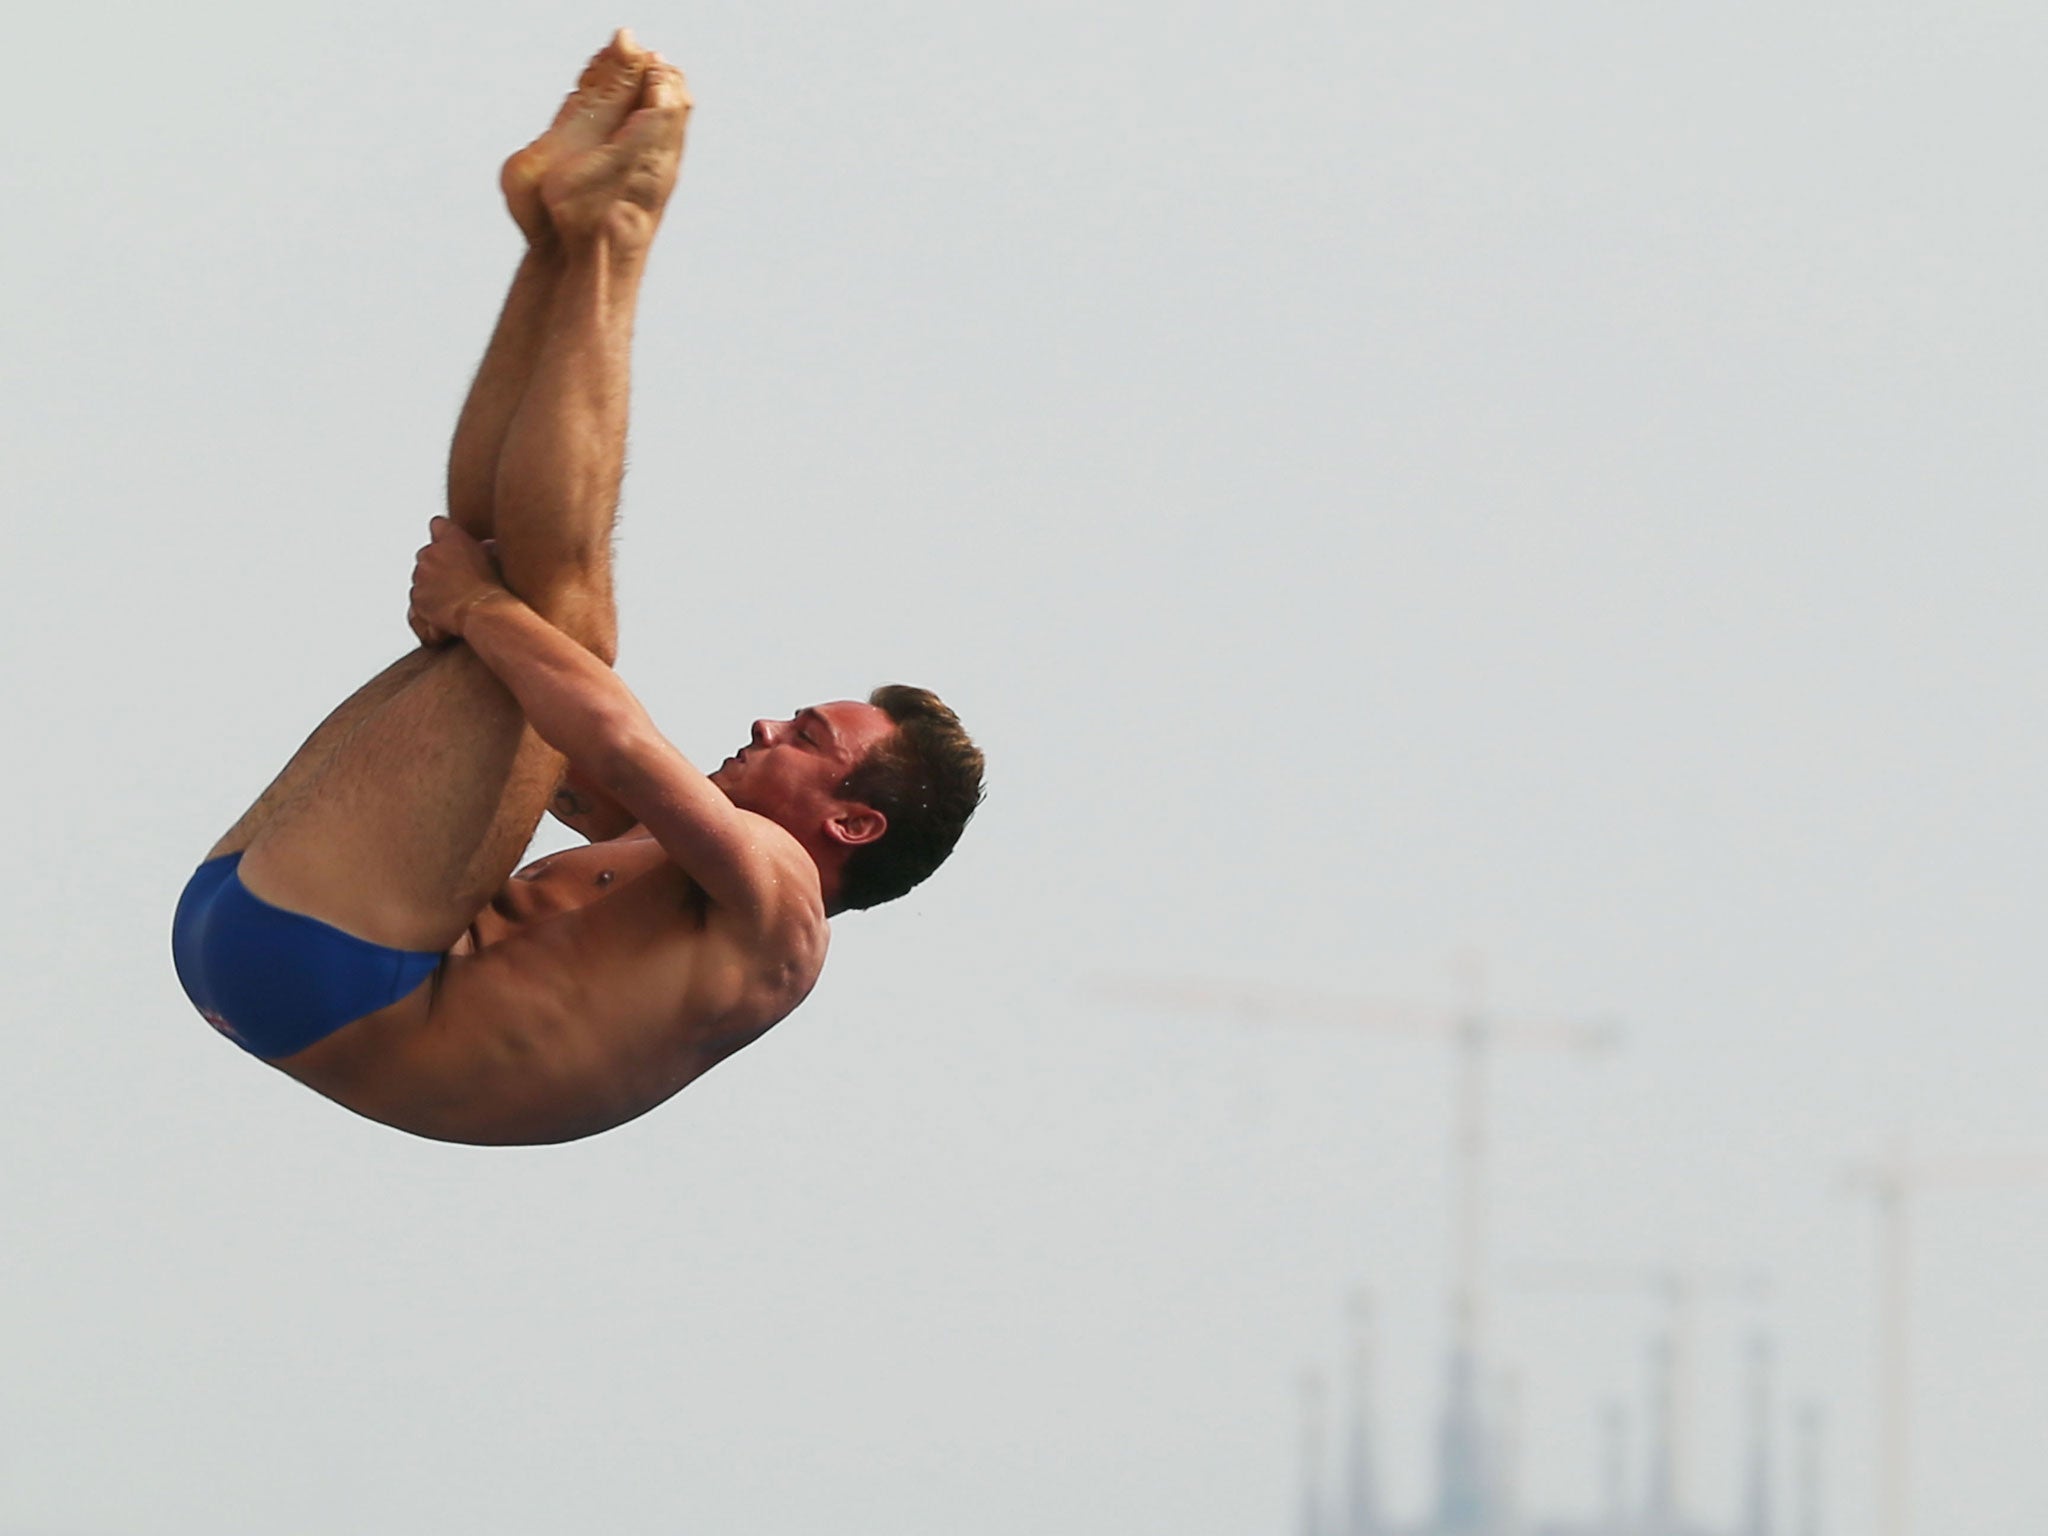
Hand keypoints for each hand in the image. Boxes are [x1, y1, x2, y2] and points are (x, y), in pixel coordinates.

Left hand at [409, 516, 505, 645]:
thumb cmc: (494, 586)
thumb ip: (485, 547)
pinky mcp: (417, 596)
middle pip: (427, 553)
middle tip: (455, 577)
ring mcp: (421, 575)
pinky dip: (428, 601)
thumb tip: (487, 546)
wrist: (484, 612)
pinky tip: (445, 608)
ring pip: (421, 576)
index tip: (449, 545)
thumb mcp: (495, 558)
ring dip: (431, 583)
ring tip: (453, 596)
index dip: (444, 535)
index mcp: (451, 537)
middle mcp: (431, 552)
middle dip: (436, 563)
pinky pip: (419, 596)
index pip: (438, 524)